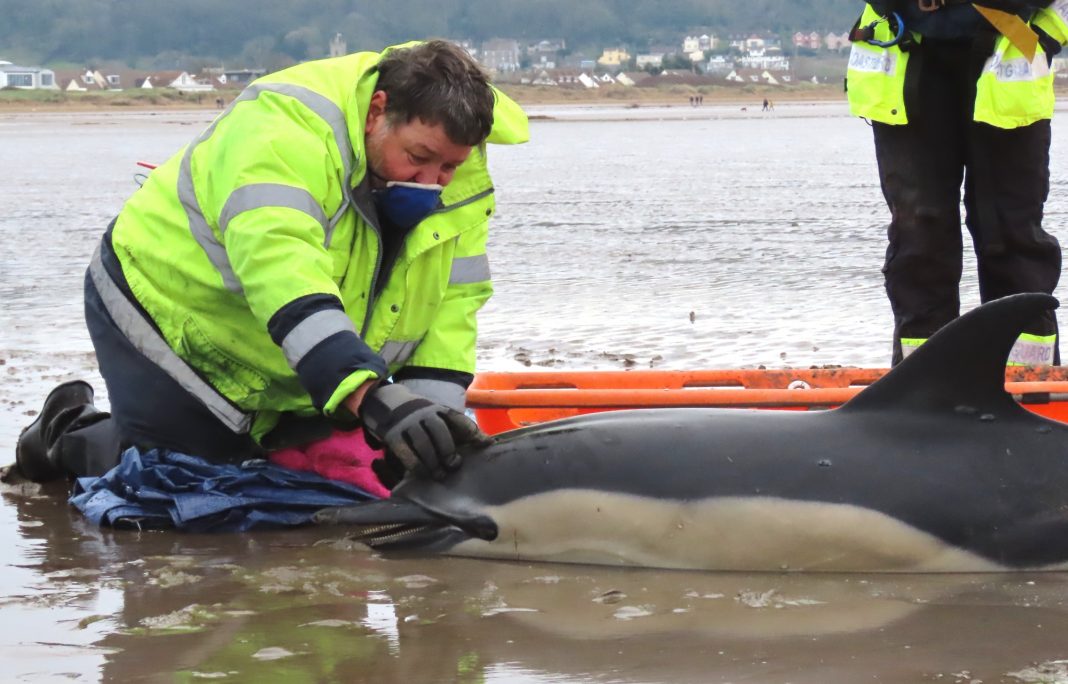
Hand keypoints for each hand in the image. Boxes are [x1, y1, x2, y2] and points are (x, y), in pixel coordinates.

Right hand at [359, 383, 490, 479]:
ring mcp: (408, 424)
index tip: (484, 445)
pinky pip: (406, 452)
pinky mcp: (394, 436)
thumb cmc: (423, 418)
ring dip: (433, 462)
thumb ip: (462, 430)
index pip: (458, 419)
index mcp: (440, 410)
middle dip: (448, 450)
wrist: (389, 403)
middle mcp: (424, 414)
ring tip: (439, 474)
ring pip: (423, 444)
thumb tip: (490, 443)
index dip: (471, 432)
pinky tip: (422, 473)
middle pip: (440, 432)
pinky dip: (415, 465)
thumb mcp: (441, 418)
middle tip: (453, 465)